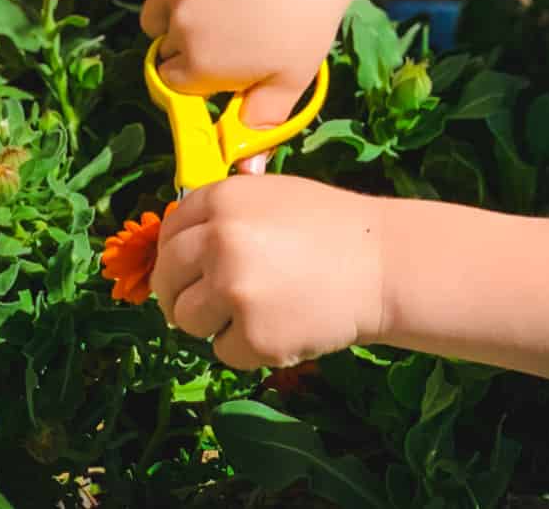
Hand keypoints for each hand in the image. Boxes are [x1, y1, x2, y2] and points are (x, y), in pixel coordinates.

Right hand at [123, 0, 396, 126]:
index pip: (176, 85)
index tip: (227, 64)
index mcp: (200, 66)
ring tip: (217, 2)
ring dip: (173, 12)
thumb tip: (242, 169)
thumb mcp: (292, 81)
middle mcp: (180, 27)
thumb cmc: (308, 21)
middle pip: (165, 49)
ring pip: (154, 11)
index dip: (201, 78)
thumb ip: (260, 123)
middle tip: (232, 31)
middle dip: (190, 48)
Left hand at [151, 175, 385, 369]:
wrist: (381, 266)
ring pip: (188, 320)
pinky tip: (281, 326)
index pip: (169, 232)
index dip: (174, 255)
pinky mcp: (251, 336)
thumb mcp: (270, 197)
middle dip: (180, 295)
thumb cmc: (328, 228)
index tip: (185, 270)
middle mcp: (218, 240)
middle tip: (207, 303)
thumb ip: (222, 216)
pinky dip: (246, 347)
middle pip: (168, 279)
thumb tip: (177, 249)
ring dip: (213, 322)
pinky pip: (223, 351)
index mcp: (222, 199)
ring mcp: (232, 289)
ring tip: (257, 310)